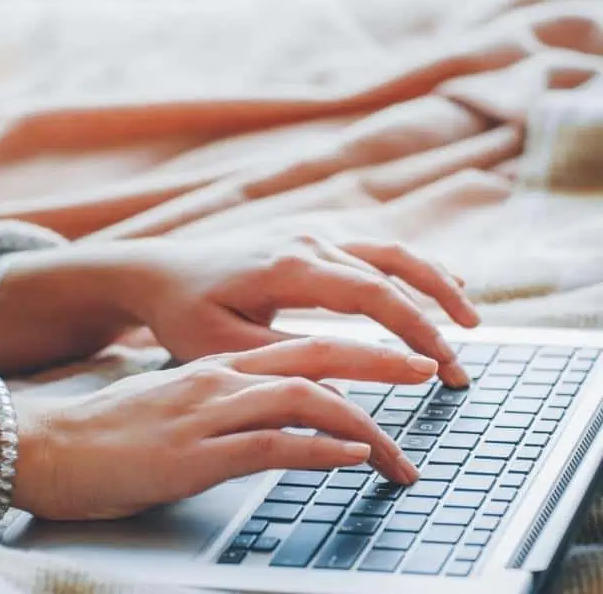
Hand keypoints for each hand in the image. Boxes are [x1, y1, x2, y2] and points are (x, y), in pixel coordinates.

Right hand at [13, 338, 428, 519]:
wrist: (47, 445)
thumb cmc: (109, 430)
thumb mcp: (175, 404)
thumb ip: (225, 403)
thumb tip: (272, 417)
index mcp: (218, 365)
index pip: (303, 347)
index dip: (358, 353)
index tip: (398, 364)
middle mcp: (220, 378)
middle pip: (317, 356)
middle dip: (381, 362)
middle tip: (428, 371)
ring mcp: (208, 412)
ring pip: (305, 400)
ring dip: (363, 425)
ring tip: (400, 452)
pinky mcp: (194, 455)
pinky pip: (272, 445)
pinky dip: (319, 451)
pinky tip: (349, 460)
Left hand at [112, 236, 477, 387]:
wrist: (157, 271)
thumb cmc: (184, 311)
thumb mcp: (224, 348)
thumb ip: (286, 363)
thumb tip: (345, 395)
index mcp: (289, 267)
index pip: (373, 296)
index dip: (416, 332)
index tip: (442, 368)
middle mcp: (307, 240)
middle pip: (393, 269)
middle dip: (436, 315)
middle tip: (461, 361)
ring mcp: (310, 233)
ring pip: (390, 250)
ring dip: (434, 282)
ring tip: (469, 317)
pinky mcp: (308, 237)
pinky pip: (372, 247)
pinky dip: (409, 268)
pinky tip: (433, 283)